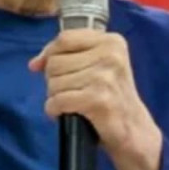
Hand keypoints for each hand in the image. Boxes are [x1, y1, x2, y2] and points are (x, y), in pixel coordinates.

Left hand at [29, 28, 162, 169]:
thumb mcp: (97, 67)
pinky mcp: (98, 99)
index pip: (65, 39)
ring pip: (54, 82)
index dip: (48, 53)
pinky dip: (55, 110)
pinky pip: (58, 100)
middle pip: (55, 62)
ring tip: (73, 103)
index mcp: (112, 42)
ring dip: (55, 97)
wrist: (133, 130)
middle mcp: (111, 55)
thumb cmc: (111, 97)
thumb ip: (68, 57)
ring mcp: (105, 77)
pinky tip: (66, 113)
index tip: (41, 67)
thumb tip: (34, 63)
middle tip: (71, 92)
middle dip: (54, 80)